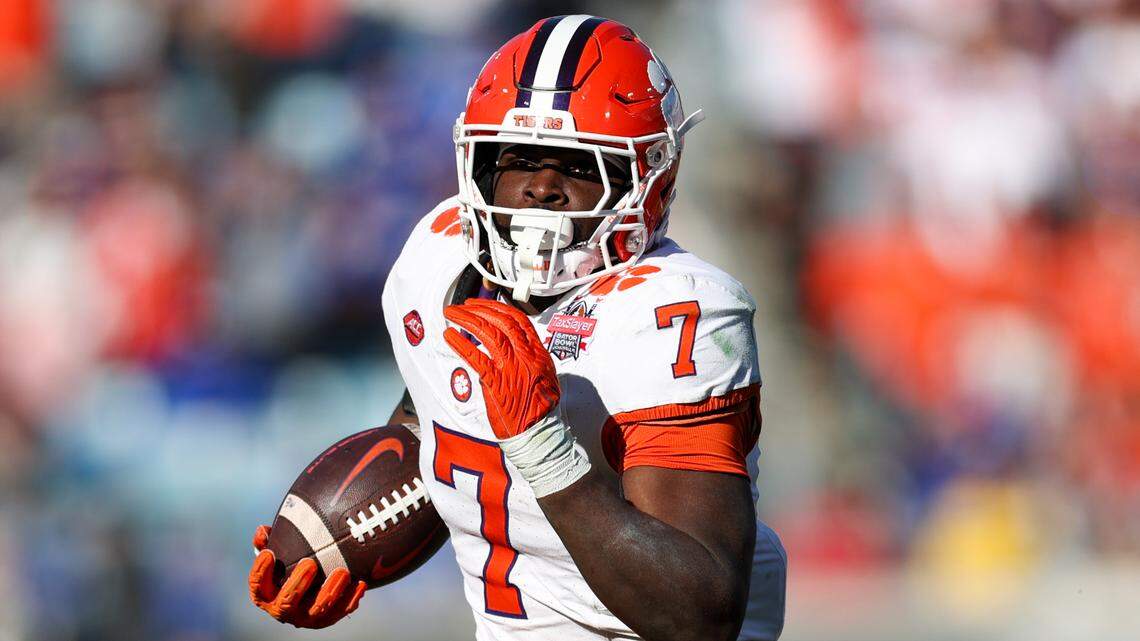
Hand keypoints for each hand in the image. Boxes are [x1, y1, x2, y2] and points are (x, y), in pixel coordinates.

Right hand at [248, 525, 366, 627]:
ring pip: (317, 610)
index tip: (270, 553)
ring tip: (342, 572)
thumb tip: (262, 530)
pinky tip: (360, 583)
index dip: (261, 571)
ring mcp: (305, 617)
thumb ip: (267, 542)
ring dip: (330, 591)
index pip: (257, 585)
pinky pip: (340, 612)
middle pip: (287, 602)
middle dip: (298, 583)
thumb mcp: (278, 554)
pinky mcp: (325, 619)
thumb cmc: (288, 565)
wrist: (308, 588)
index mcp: (266, 594)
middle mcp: (282, 609)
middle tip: (310, 563)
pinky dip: (350, 599)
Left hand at [443, 298, 559, 438]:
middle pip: (502, 322)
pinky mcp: (497, 383)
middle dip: (479, 309)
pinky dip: (461, 344)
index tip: (482, 305)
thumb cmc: (539, 409)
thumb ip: (530, 359)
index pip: (519, 321)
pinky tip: (449, 336)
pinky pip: (476, 357)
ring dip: (467, 320)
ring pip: (489, 333)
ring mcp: (512, 368)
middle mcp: (527, 357)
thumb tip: (514, 349)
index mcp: (538, 354)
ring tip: (452, 314)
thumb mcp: (545, 377)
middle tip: (463, 306)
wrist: (538, 433)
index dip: (498, 308)